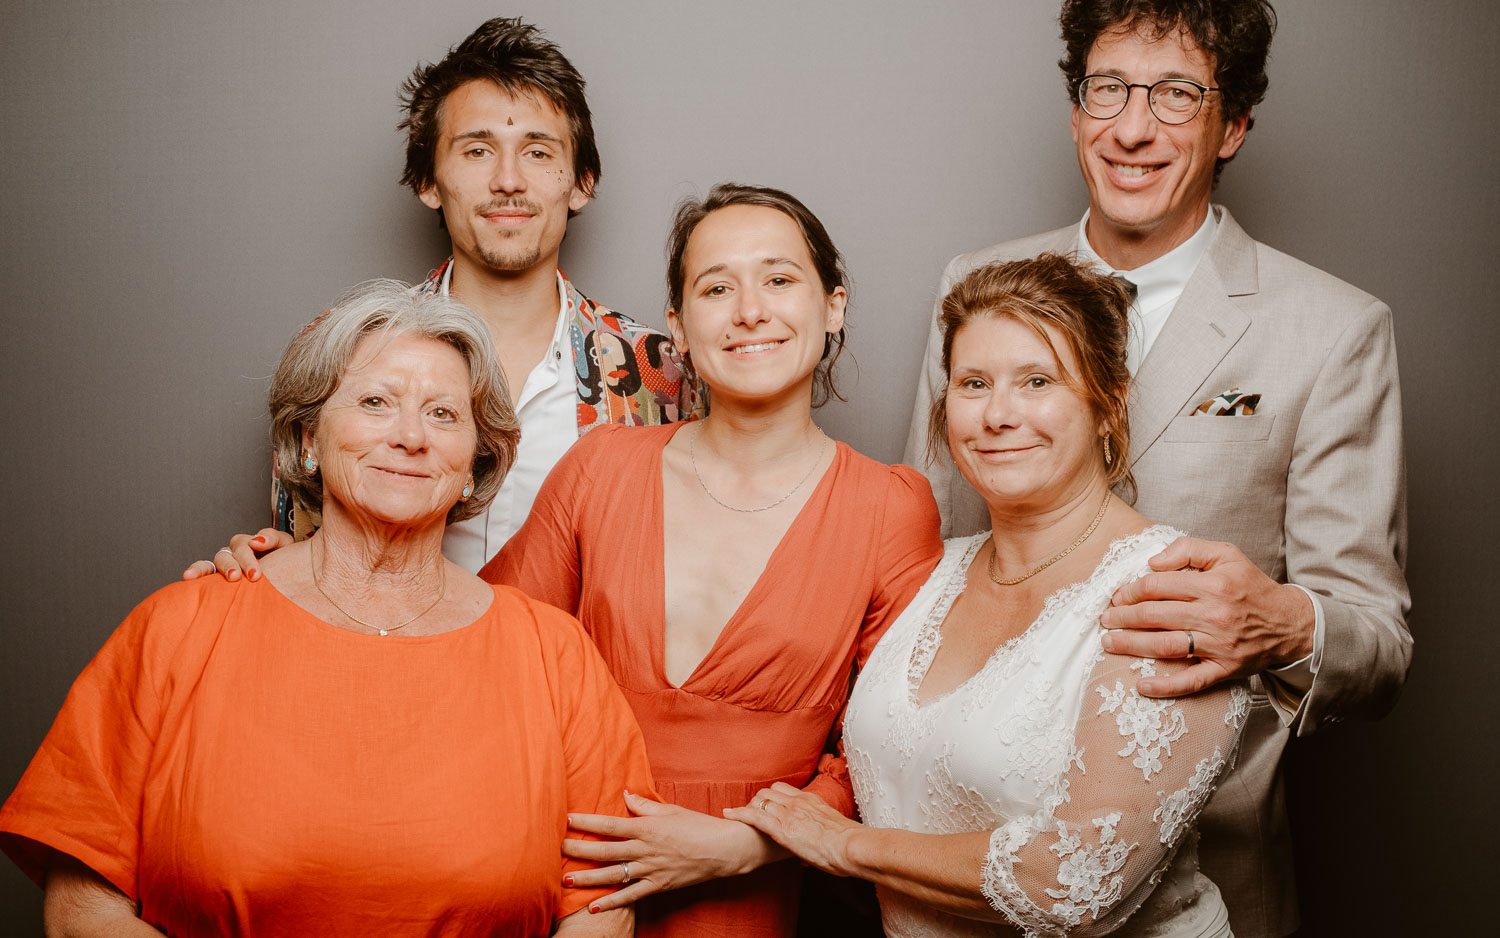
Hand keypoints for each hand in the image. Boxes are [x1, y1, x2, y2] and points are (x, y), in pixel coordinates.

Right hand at [181, 528, 291, 581]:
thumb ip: (274, 538)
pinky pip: (203, 571)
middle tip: (241, 578)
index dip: (249, 558)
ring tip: (218, 580)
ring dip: (214, 568)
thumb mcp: (285, 546)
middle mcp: (235, 552)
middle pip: (230, 553)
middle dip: (234, 565)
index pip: (246, 544)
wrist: (286, 580)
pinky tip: (188, 577)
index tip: (255, 574)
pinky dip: (195, 571)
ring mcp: (226, 563)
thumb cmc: (285, 561)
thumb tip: (256, 540)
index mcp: (251, 543)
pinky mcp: (218, 577)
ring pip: (216, 560)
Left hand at [562, 791, 785, 912]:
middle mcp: (645, 849)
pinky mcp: (659, 886)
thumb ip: (645, 804)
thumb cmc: (698, 825)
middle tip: (556, 848)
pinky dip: (612, 903)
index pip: (610, 824)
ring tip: (566, 878)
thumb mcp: (670, 810)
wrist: (724, 849)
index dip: (587, 822)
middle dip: (579, 850)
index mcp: (647, 827)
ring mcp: (651, 870)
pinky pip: (631, 896)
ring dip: (588, 878)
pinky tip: (593, 907)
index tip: (566, 819)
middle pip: (605, 850)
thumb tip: (625, 794)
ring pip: (613, 875)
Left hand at [722, 782, 859, 876]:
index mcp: (811, 801)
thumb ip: (822, 831)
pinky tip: (729, 814)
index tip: (767, 805)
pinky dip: (739, 814)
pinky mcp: (782, 828)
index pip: (784, 789)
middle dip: (758, 801)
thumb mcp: (834, 830)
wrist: (851, 847)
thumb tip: (816, 845)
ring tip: (739, 816)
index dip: (772, 797)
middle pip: (769, 792)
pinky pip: (755, 816)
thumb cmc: (848, 844)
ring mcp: (789, 814)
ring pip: (759, 801)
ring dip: (748, 808)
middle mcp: (797, 803)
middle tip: (753, 813)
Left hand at [1099, 536, 1314, 696]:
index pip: (1158, 585)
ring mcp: (1219, 645)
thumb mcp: (1226, 554)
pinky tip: (1141, 686)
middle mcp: (1214, 614)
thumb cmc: (1251, 586)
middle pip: (1155, 615)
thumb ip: (1188, 549)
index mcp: (1212, 584)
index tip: (1117, 596)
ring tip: (1108, 642)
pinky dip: (1166, 687)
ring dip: (1131, 645)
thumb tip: (1153, 561)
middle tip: (1105, 619)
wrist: (1289, 623)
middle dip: (1123, 617)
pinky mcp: (1224, 669)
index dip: (1131, 590)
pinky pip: (1192, 681)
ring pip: (1166, 645)